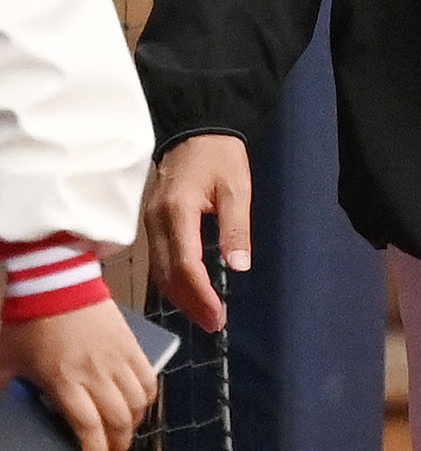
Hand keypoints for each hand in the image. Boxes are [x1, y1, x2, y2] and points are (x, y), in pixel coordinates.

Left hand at [0, 299, 158, 450]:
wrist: (57, 278)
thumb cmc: (29, 318)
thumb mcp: (7, 360)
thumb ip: (0, 388)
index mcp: (65, 382)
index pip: (90, 430)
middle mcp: (96, 373)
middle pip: (118, 420)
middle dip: (118, 444)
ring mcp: (116, 356)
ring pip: (138, 401)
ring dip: (134, 421)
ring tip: (126, 429)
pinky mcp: (129, 340)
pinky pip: (148, 375)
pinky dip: (148, 394)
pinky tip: (140, 401)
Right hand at [144, 134, 251, 330]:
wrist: (197, 128)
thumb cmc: (220, 155)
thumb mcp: (236, 188)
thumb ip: (235, 227)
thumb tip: (239, 266)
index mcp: (178, 211)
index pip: (185, 265)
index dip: (201, 295)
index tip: (218, 314)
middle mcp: (157, 221)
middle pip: (168, 274)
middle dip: (190, 303)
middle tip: (214, 323)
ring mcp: (151, 222)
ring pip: (160, 271)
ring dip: (181, 295)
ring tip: (205, 314)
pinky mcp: (152, 222)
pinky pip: (159, 259)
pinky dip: (174, 279)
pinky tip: (189, 290)